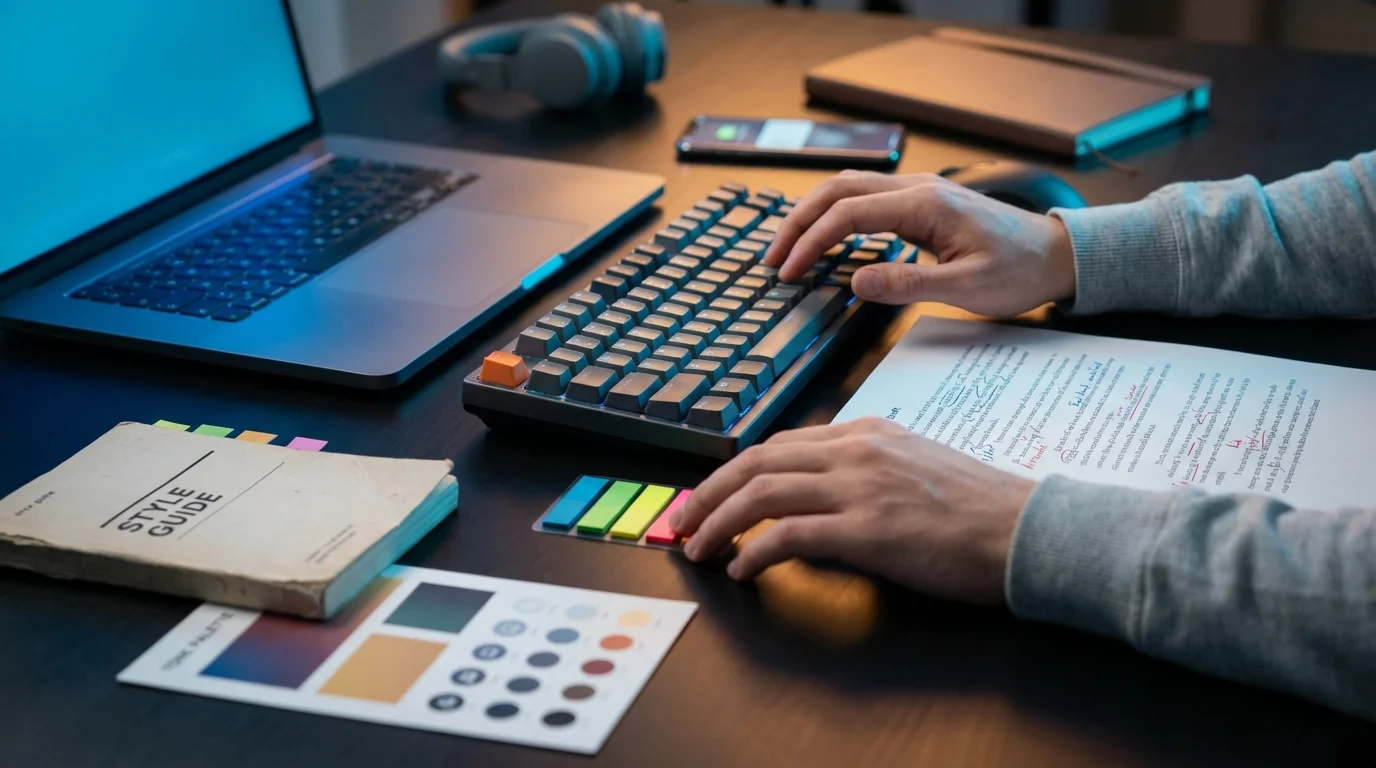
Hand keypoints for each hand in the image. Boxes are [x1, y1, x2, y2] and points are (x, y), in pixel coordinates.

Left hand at [670, 418, 1035, 604]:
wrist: (1029, 530)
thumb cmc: (981, 510)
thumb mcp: (917, 467)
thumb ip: (867, 472)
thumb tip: (822, 500)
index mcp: (868, 432)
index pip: (780, 445)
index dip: (735, 472)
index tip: (711, 496)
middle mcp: (857, 451)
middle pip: (757, 461)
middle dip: (708, 493)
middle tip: (682, 521)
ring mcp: (861, 487)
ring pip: (762, 492)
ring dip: (718, 522)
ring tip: (698, 548)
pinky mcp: (868, 529)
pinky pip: (789, 535)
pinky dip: (754, 551)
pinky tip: (742, 569)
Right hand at [763, 170, 1076, 315]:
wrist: (1056, 255)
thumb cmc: (1019, 271)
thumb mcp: (967, 287)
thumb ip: (909, 284)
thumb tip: (855, 282)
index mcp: (925, 205)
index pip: (848, 213)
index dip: (811, 241)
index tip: (788, 271)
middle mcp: (917, 188)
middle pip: (837, 189)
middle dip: (798, 222)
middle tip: (772, 258)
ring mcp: (918, 192)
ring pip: (847, 188)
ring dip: (812, 214)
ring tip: (787, 248)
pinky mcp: (920, 204)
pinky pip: (864, 199)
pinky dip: (833, 215)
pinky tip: (823, 240)